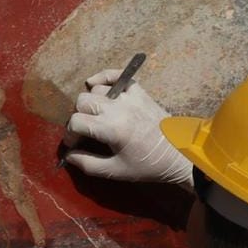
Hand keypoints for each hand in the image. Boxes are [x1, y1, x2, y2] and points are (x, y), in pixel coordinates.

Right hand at [63, 69, 192, 186]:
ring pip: (96, 90)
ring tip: (96, 116)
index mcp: (112, 128)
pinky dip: (104, 77)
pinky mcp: (139, 92)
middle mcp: (118, 108)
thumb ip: (87, 164)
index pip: (76, 121)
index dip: (70, 134)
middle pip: (82, 101)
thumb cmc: (147, 165)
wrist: (178, 154)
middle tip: (85, 131)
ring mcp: (129, 96)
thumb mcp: (115, 171)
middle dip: (78, 116)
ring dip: (91, 102)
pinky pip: (117, 76)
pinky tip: (95, 83)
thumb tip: (68, 156)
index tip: (74, 143)